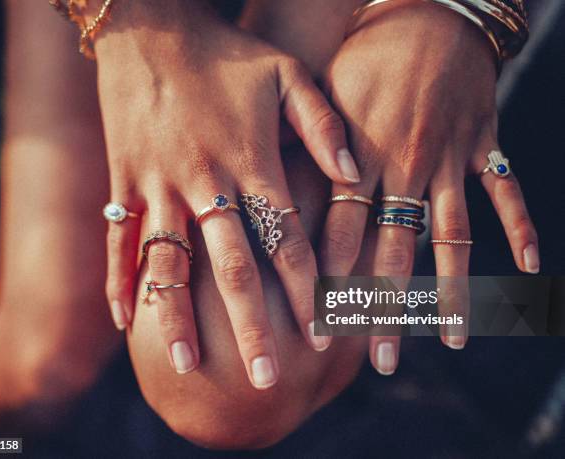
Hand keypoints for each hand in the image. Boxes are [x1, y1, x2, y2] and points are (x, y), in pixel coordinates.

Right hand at [94, 1, 357, 387]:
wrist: (149, 27)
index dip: (309, 291)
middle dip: (252, 326)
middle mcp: (206, 183)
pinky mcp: (124, 181)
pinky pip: (121, 242)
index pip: (287, 242)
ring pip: (170, 264)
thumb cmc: (225, 52)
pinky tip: (125, 323)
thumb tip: (355, 174)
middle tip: (266, 376)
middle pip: (232, 268)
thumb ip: (324, 126)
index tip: (324, 334)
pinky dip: (121, 283)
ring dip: (177, 317)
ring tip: (186, 364)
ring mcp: (159, 185)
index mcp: (251, 162)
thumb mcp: (287, 74)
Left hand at [318, 1, 538, 372]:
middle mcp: (405, 166)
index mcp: (360, 156)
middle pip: (393, 250)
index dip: (330, 281)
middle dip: (384, 306)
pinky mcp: (483, 146)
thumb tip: (265, 196)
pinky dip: (521, 227)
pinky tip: (530, 268)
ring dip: (450, 290)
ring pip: (451, 236)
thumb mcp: (322, 95)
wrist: (422, 15)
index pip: (341, 232)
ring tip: (450, 339)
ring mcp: (449, 159)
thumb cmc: (363, 59)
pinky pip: (505, 193)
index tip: (318, 329)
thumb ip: (301, 149)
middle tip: (379, 359)